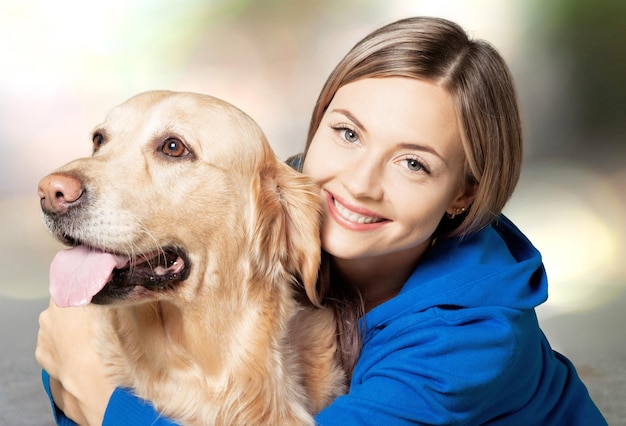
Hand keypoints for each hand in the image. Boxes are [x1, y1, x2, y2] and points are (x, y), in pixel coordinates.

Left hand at [35, 299, 114, 424]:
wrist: (92, 371)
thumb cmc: (105, 338)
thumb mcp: (112, 305)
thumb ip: (104, 293)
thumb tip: (106, 287)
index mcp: (64, 296)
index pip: (72, 289)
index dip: (84, 297)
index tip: (95, 306)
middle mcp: (48, 313)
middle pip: (62, 309)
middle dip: (74, 316)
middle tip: (93, 326)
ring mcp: (43, 334)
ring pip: (55, 328)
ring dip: (67, 332)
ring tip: (86, 342)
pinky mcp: (41, 353)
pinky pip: (52, 346)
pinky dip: (62, 349)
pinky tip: (76, 353)